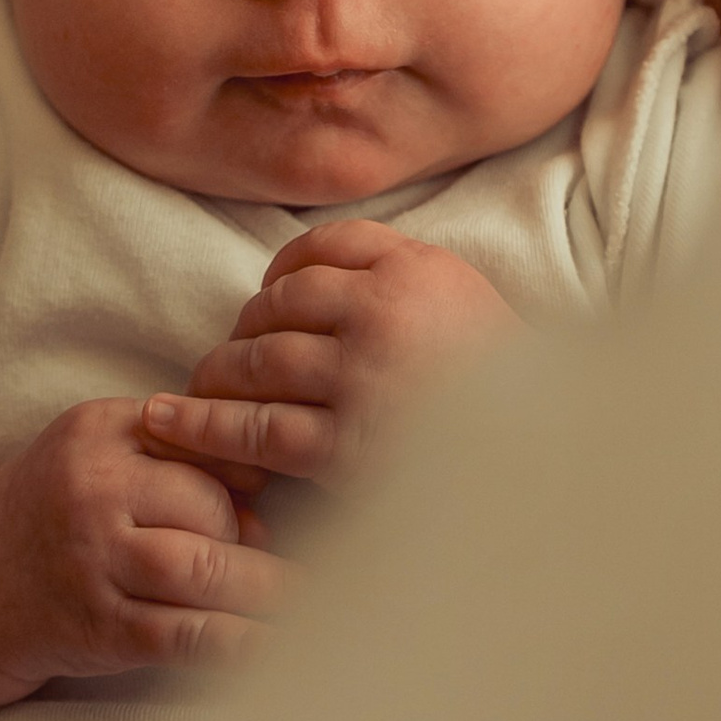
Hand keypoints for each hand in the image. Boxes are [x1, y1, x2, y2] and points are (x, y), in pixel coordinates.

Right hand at [0, 398, 286, 693]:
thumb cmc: (62, 506)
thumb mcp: (103, 449)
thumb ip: (177, 451)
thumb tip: (266, 494)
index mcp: (100, 432)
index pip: (200, 442)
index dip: (248, 473)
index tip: (276, 495)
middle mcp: (92, 492)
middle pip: (206, 507)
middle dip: (254, 537)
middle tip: (290, 556)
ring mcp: (92, 562)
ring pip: (200, 570)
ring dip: (263, 590)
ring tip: (308, 601)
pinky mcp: (99, 628)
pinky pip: (182, 636)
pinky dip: (236, 645)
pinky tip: (273, 649)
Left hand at [141, 220, 516, 496]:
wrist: (549, 473)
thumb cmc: (510, 394)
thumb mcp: (469, 307)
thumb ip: (405, 276)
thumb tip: (319, 272)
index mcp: (419, 270)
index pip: (325, 247)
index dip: (283, 271)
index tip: (267, 294)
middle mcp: (384, 313)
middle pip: (283, 302)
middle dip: (247, 326)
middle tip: (230, 352)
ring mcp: (361, 379)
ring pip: (260, 359)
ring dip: (219, 373)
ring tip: (195, 390)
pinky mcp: (345, 446)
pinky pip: (258, 429)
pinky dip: (207, 427)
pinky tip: (171, 425)